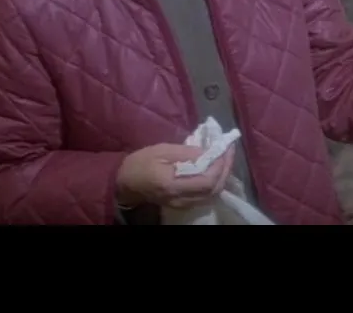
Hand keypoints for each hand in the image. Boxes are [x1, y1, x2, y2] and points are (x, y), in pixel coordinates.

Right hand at [115, 143, 234, 208]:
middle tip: (229, 151)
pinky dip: (214, 182)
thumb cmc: (140, 163)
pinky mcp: (183, 204)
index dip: (221, 165)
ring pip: (212, 195)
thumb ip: (187, 152)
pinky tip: (214, 168)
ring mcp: (182, 204)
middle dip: (226, 169)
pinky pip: (205, 196)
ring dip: (222, 176)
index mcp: (173, 185)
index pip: (208, 181)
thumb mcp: (162, 150)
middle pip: (214, 190)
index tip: (225, 147)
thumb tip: (210, 152)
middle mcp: (181, 199)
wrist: (124, 183)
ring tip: (224, 157)